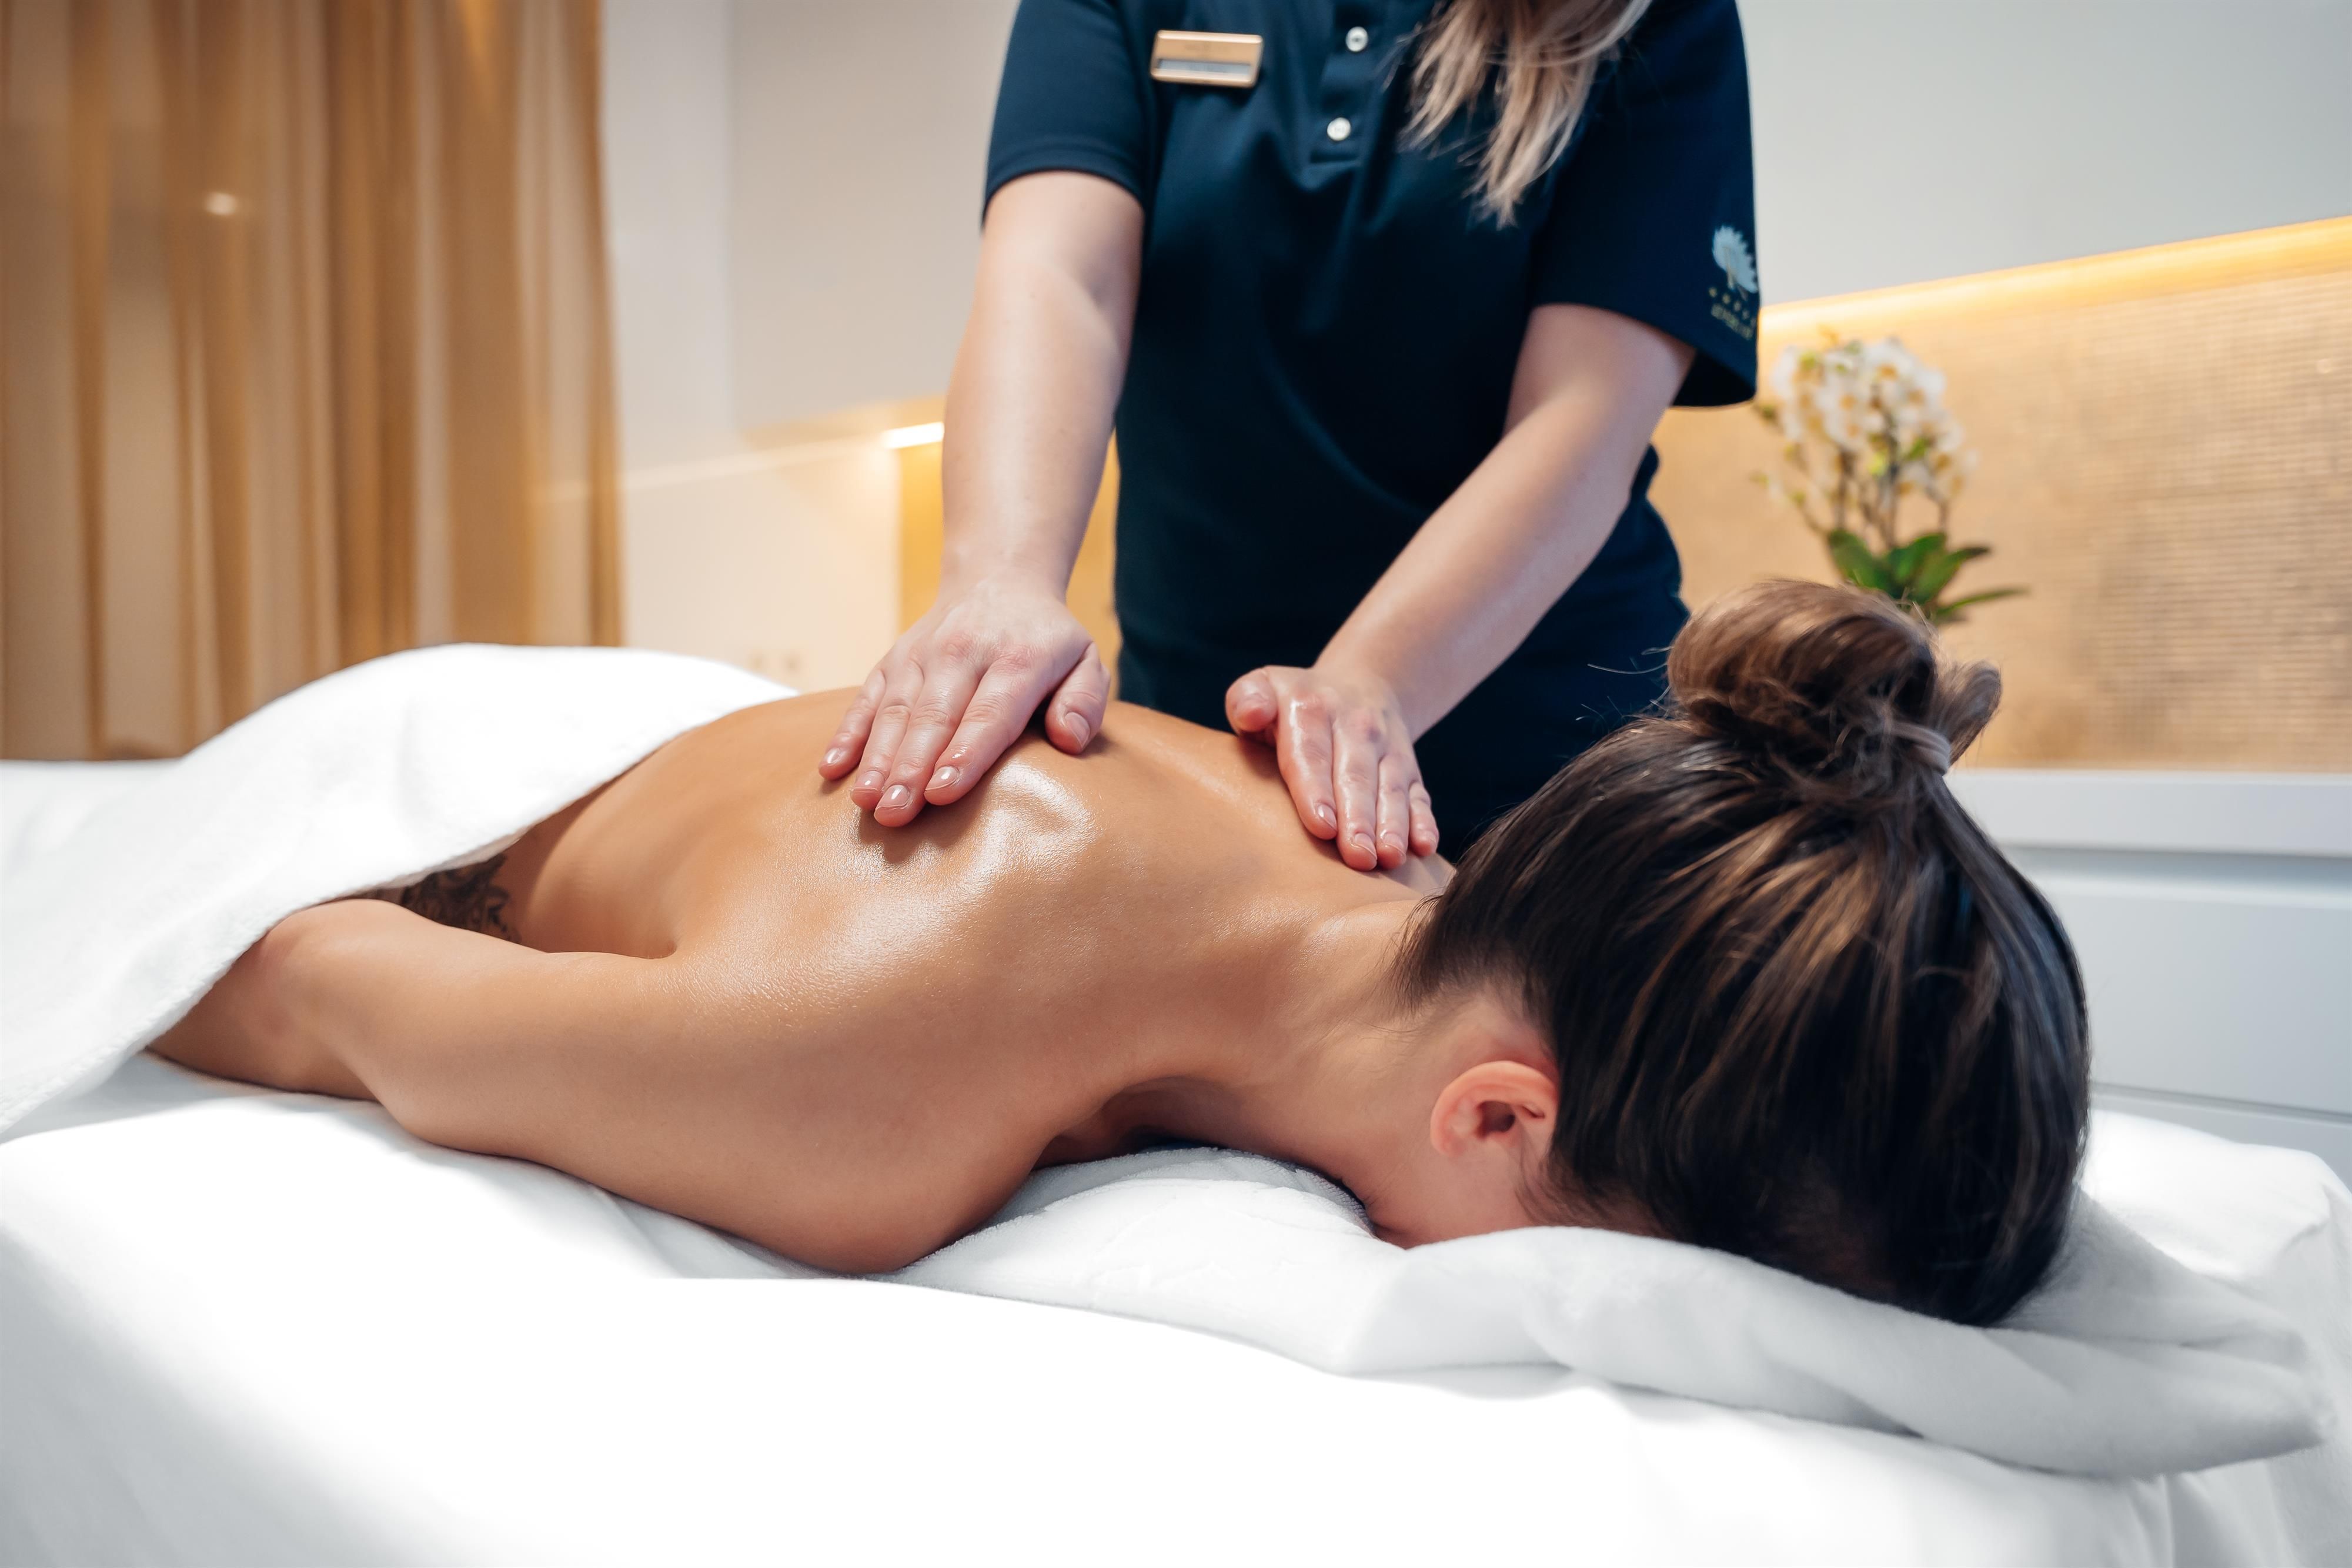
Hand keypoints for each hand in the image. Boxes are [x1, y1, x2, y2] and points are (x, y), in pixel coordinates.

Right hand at [820, 577, 1108, 826]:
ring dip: (877, 758)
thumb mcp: (1085, 659)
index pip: (990, 713)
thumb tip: (1069, 739)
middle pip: (934, 716)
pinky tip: (832, 769)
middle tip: (895, 814)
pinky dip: (847, 733)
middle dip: (911, 768)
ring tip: (866, 802)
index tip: (943, 792)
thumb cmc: (1046, 640)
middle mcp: (963, 653)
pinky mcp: (892, 661)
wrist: (998, 580)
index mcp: (1018, 658)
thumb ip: (1085, 701)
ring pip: (895, 710)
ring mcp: (921, 655)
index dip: (965, 754)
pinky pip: (866, 698)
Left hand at [1225, 664, 1438, 870]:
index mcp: (1311, 709)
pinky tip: (1423, 848)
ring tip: (1388, 858)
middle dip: (1358, 819)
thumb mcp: (1263, 686)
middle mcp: (1355, 725)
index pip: (1312, 754)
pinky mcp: (1410, 768)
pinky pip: (1418, 794)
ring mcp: (1387, 747)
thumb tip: (1252, 714)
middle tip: (1357, 857)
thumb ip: (1247, 699)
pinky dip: (1423, 821)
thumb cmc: (1292, 704)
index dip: (1317, 791)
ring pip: (1391, 789)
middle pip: (1356, 777)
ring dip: (1392, 825)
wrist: (1358, 686)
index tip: (1321, 827)